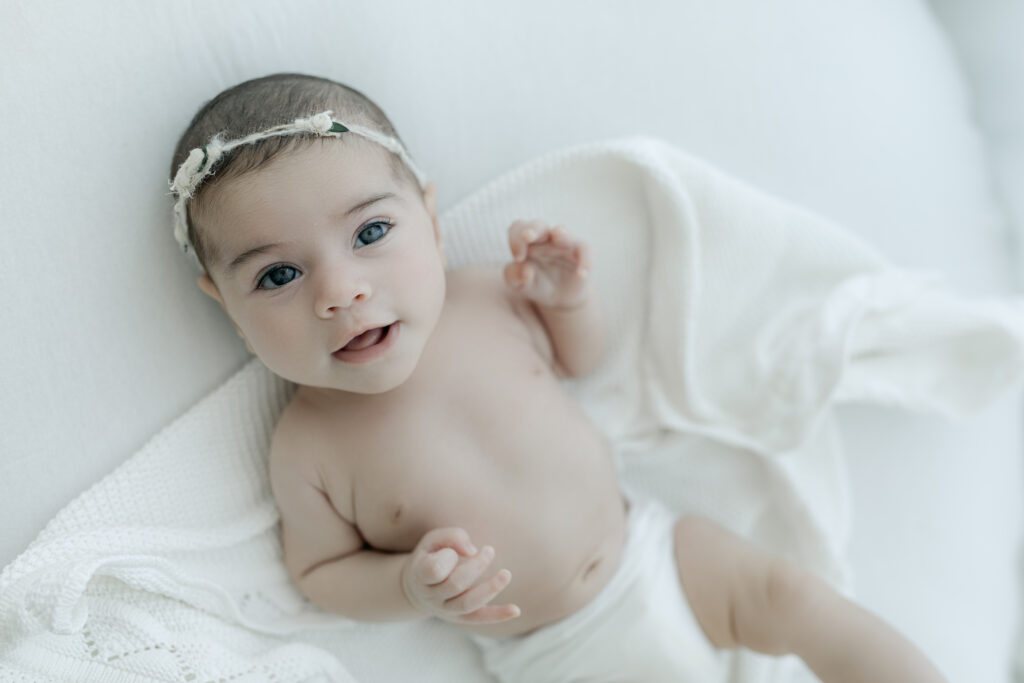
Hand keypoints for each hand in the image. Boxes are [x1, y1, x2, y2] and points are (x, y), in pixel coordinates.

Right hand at [401, 527, 520, 624]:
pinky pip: (479, 618)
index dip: (447, 557)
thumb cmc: (430, 556)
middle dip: (476, 566)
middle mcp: (431, 596)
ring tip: (506, 574)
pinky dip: (498, 615)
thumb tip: (473, 550)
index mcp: (420, 574)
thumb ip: (452, 536)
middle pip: (455, 585)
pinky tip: (515, 610)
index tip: (453, 550)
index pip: (434, 570)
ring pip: (467, 604)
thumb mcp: (433, 540)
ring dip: (489, 589)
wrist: (418, 588)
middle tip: (489, 550)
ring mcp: (445, 610)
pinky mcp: (461, 618)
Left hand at [504, 220, 591, 307]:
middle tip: (527, 237)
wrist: (560, 299)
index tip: (517, 258)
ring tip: (558, 235)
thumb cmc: (538, 284)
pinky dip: (585, 261)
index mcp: (527, 242)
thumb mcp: (521, 285)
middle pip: (539, 225)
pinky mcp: (580, 253)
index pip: (518, 229)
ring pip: (563, 233)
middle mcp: (545, 238)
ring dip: (561, 233)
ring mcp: (564, 243)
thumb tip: (526, 272)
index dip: (515, 238)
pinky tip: (582, 274)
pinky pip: (585, 250)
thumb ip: (515, 277)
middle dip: (533, 229)